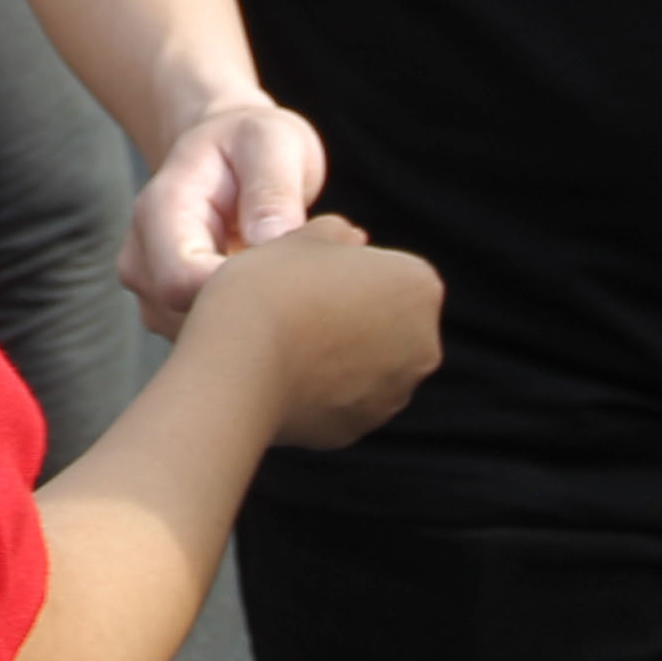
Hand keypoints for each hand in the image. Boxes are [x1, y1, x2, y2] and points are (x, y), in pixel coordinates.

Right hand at [121, 98, 330, 330]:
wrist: (225, 151)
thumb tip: (271, 243)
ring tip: (303, 277)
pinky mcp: (174, 315)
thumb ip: (271, 188)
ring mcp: (152, 293)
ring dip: (255, 319)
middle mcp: (142, 258)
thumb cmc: (251, 142)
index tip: (299, 272)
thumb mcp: (272, 142)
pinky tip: (283, 293)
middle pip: (190, 319)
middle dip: (256, 308)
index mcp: (159, 211)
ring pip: (202, 339)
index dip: (241, 291)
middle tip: (318, 274)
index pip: (181, 281)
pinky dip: (250, 325)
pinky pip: (211, 340)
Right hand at [182, 215, 444, 450]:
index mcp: (419, 287)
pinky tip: (284, 375)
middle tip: (298, 306)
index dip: (345, 267)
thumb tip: (351, 238)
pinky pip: (345, 399)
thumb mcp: (303, 238)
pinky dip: (323, 389)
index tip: (309, 273)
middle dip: (353, 314)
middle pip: (387, 319)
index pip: (388, 269)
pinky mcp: (361, 427)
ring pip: (367, 363)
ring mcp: (394, 392)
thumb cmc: (271, 289)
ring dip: (340, 353)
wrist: (239, 366)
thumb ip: (337, 233)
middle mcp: (423, 345)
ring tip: (288, 342)